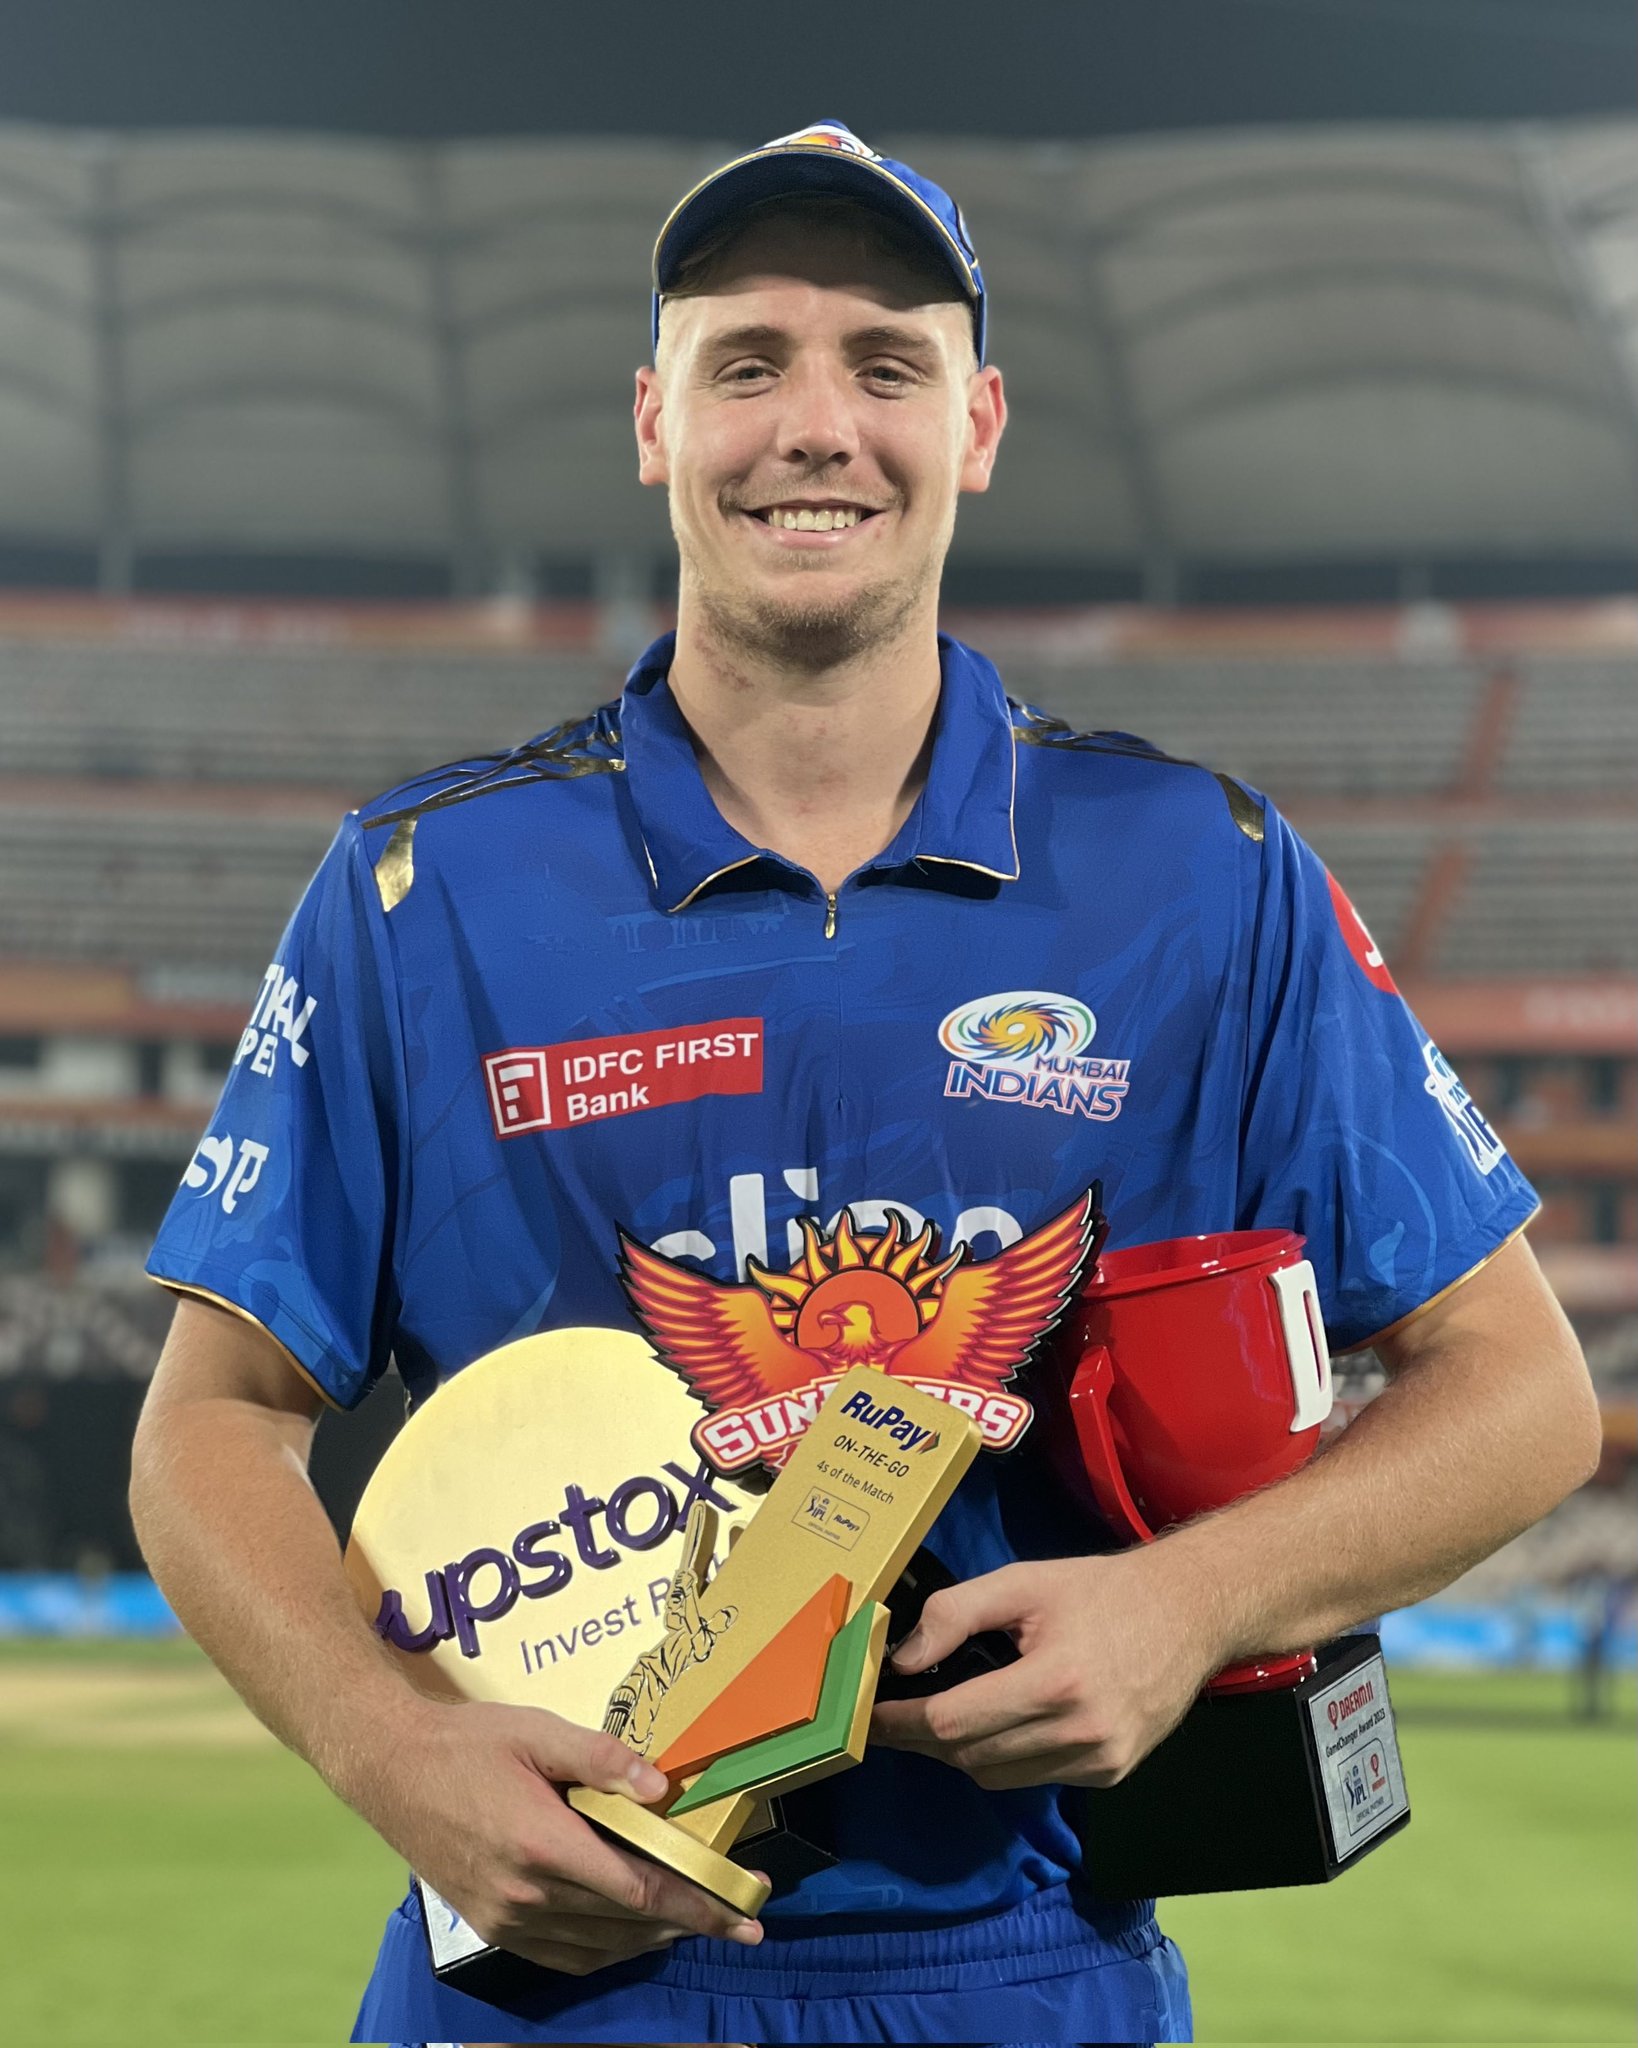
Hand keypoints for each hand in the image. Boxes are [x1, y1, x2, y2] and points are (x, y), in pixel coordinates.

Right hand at [341, 1697, 764, 1975]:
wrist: (390, 1768)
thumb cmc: (469, 1742)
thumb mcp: (538, 1733)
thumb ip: (603, 1760)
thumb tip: (662, 1788)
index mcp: (545, 1844)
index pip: (639, 1890)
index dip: (698, 1904)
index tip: (744, 1911)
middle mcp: (528, 1895)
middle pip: (628, 1923)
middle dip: (690, 1923)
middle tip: (740, 1920)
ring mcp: (506, 1919)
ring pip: (599, 1946)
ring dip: (653, 1940)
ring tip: (694, 1923)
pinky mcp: (490, 1926)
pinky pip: (563, 1956)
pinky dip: (606, 1952)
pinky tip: (630, 1936)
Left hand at [869, 1547, 1220, 1789]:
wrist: (1189, 1614)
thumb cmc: (1102, 1592)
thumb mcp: (1023, 1582)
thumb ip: (956, 1614)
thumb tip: (902, 1659)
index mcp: (1056, 1680)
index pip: (953, 1723)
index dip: (901, 1723)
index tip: (867, 1716)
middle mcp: (1080, 1733)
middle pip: (968, 1757)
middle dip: (923, 1738)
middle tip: (897, 1713)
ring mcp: (1100, 1761)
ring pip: (996, 1777)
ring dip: (961, 1753)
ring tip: (945, 1715)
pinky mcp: (1111, 1775)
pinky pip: (1034, 1778)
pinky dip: (1005, 1758)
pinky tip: (1002, 1723)